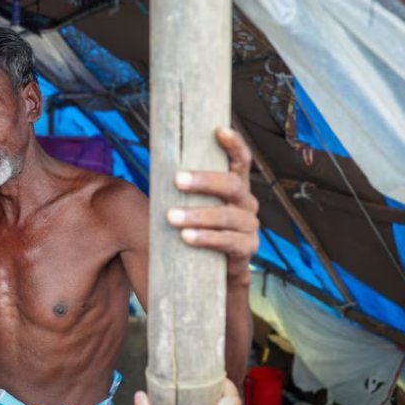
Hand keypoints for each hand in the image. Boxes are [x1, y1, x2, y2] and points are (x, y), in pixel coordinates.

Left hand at [166, 127, 258, 285]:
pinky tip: (186, 237)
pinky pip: (229, 242)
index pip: (240, 160)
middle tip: (177, 180)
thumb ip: (184, 188)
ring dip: (197, 215)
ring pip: (227, 216)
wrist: (216, 275)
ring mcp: (249, 227)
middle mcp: (246, 203)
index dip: (234, 144)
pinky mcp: (246, 250)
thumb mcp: (193, 205)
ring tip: (171, 217)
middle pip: (232, 185)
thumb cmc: (198, 230)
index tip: (219, 129)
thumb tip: (155, 164)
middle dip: (204, 180)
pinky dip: (206, 238)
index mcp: (235, 187)